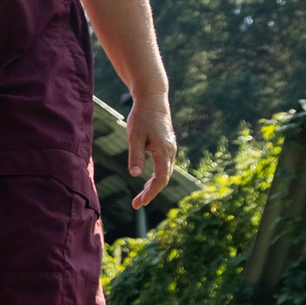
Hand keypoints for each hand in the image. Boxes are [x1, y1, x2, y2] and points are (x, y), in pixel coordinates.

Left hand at [126, 92, 177, 207]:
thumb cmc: (142, 116)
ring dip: (153, 186)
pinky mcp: (167, 146)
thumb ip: (136, 155)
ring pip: (165, 173)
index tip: (140, 203)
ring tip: (140, 197)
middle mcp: (171, 152)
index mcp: (164, 151)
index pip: (160, 179)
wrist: (153, 99)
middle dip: (151, 193)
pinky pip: (164, 166)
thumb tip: (135, 175)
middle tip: (136, 205)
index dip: (151, 193)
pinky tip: (147, 182)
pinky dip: (156, 177)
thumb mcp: (134, 136)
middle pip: (164, 179)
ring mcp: (170, 149)